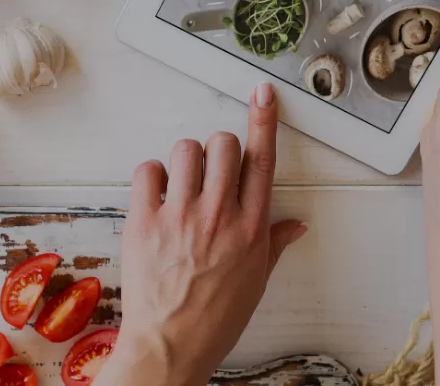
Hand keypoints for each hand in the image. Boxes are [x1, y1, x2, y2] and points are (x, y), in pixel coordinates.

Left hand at [97, 84, 305, 385]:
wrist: (171, 345)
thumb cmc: (214, 319)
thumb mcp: (256, 281)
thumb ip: (274, 244)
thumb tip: (295, 224)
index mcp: (252, 229)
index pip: (263, 161)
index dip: (263, 120)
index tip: (262, 93)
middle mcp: (219, 216)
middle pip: (224, 145)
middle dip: (218, 149)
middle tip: (210, 171)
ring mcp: (180, 217)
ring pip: (186, 149)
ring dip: (185, 159)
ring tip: (182, 184)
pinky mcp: (145, 221)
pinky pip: (148, 170)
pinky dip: (152, 175)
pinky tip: (157, 194)